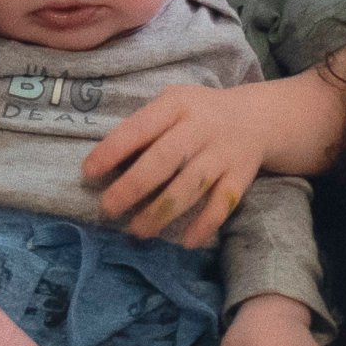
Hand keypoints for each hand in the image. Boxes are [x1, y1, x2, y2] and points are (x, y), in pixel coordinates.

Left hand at [79, 81, 268, 246]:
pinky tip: (185, 242)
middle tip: (107, 209)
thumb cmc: (198, 113)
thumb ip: (144, 126)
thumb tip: (108, 161)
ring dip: (161, 212)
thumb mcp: (171, 104)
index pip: (139, 128)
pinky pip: (222, 205)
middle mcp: (200, 128)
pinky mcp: (241, 177)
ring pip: (190, 186)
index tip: (88, 173)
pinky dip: (204, 224)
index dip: (112, 150)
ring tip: (137, 231)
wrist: (257, 118)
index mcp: (176, 105)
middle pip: (163, 160)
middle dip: (132, 187)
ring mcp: (222, 154)